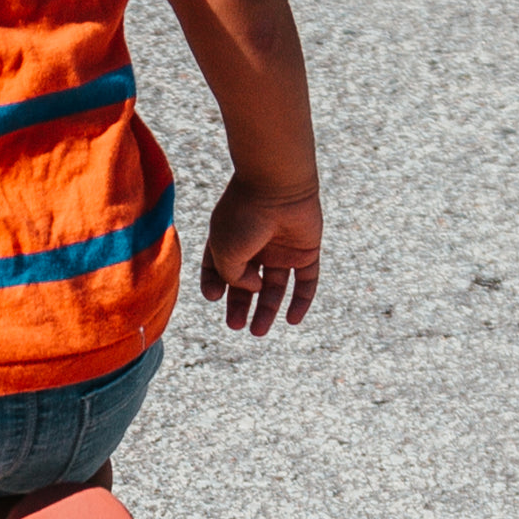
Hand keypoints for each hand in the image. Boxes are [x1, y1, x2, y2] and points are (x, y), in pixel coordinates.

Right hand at [197, 170, 320, 335]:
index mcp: (227, 239)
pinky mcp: (306, 251)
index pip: (217, 269)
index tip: (213, 297)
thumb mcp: (224, 252)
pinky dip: (301, 301)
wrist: (278, 187)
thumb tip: (255, 290)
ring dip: (266, 309)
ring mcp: (280, 249)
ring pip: (275, 287)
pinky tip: (292, 320)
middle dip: (239, 305)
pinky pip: (306, 281)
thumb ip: (234, 278)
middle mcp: (254, 245)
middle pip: (246, 283)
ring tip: (258, 332)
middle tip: (235, 326)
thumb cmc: (244, 216)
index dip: (213, 286)